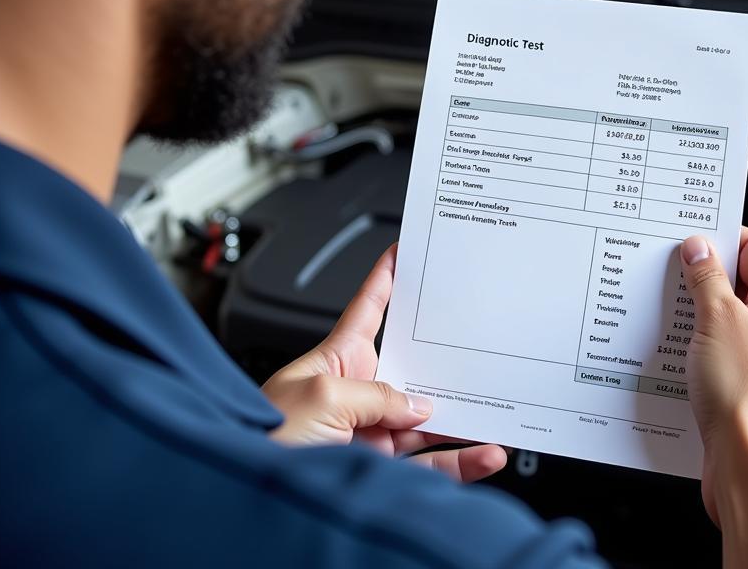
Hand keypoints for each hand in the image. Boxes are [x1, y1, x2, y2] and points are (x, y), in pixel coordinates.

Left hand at [263, 244, 506, 482]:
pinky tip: (485, 453)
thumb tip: (419, 407)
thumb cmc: (264, 436)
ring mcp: (371, 433)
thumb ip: (378, 395)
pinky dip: (462, 462)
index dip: (386, 278)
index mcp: (337, 359)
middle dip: (447, 357)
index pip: (368, 309)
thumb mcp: (321, 395)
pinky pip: (432, 465)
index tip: (406, 251)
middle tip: (480, 343)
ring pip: (429, 420)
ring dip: (464, 416)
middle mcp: (358, 393)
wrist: (251, 497)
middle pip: (413, 369)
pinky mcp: (381, 470)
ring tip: (496, 406)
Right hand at [680, 228, 747, 527]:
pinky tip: (676, 347)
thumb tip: (698, 248)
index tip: (684, 236)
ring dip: (698, 313)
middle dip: (702, 278)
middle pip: (741, 281)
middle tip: (668, 273)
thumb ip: (706, 276)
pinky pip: (725, 349)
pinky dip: (701, 344)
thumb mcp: (717, 318)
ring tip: (670, 313)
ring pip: (730, 317)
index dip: (716, 238)